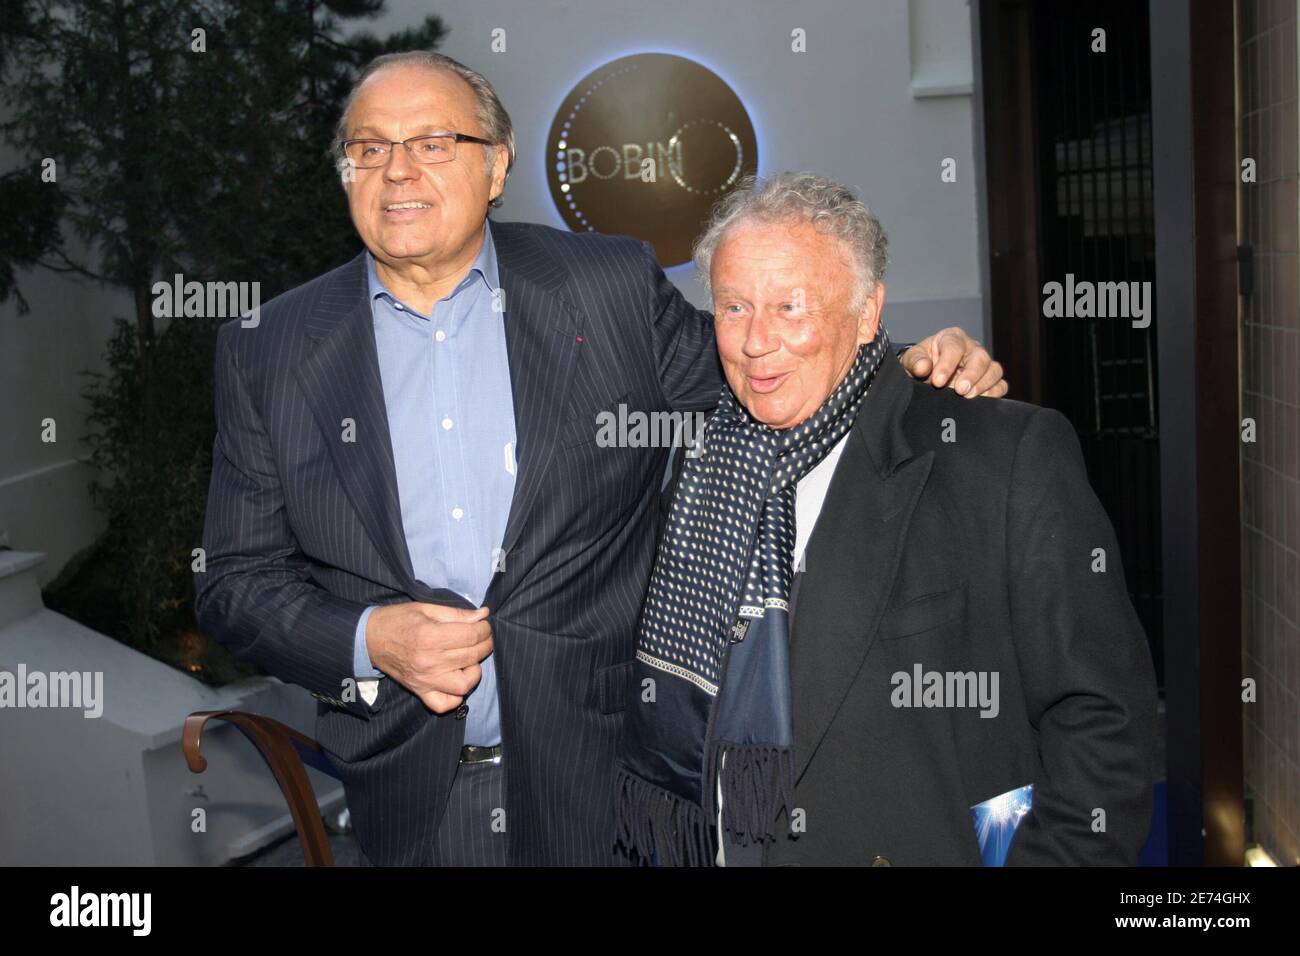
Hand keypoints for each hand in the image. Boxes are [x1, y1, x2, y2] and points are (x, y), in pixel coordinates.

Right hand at [364, 603, 493, 713]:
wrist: (369, 639)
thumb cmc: (398, 620)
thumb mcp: (426, 609)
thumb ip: (456, 614)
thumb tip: (483, 614)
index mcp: (430, 637)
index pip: (471, 636)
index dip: (485, 628)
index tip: (485, 624)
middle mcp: (429, 662)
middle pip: (472, 656)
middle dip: (486, 644)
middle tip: (483, 637)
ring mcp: (425, 680)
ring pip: (464, 685)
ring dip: (475, 671)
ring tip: (470, 659)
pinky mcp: (420, 692)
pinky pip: (445, 704)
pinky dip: (456, 696)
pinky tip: (456, 679)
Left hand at [901, 327, 1007, 397]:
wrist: (924, 376)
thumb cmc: (920, 363)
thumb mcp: (911, 359)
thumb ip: (915, 361)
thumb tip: (923, 367)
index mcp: (952, 338)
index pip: (954, 347)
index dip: (947, 364)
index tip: (937, 381)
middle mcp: (971, 348)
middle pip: (980, 357)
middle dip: (971, 374)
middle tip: (959, 390)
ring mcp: (983, 364)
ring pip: (994, 370)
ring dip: (983, 385)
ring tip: (968, 397)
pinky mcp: (990, 380)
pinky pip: (1000, 385)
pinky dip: (994, 393)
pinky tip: (980, 401)